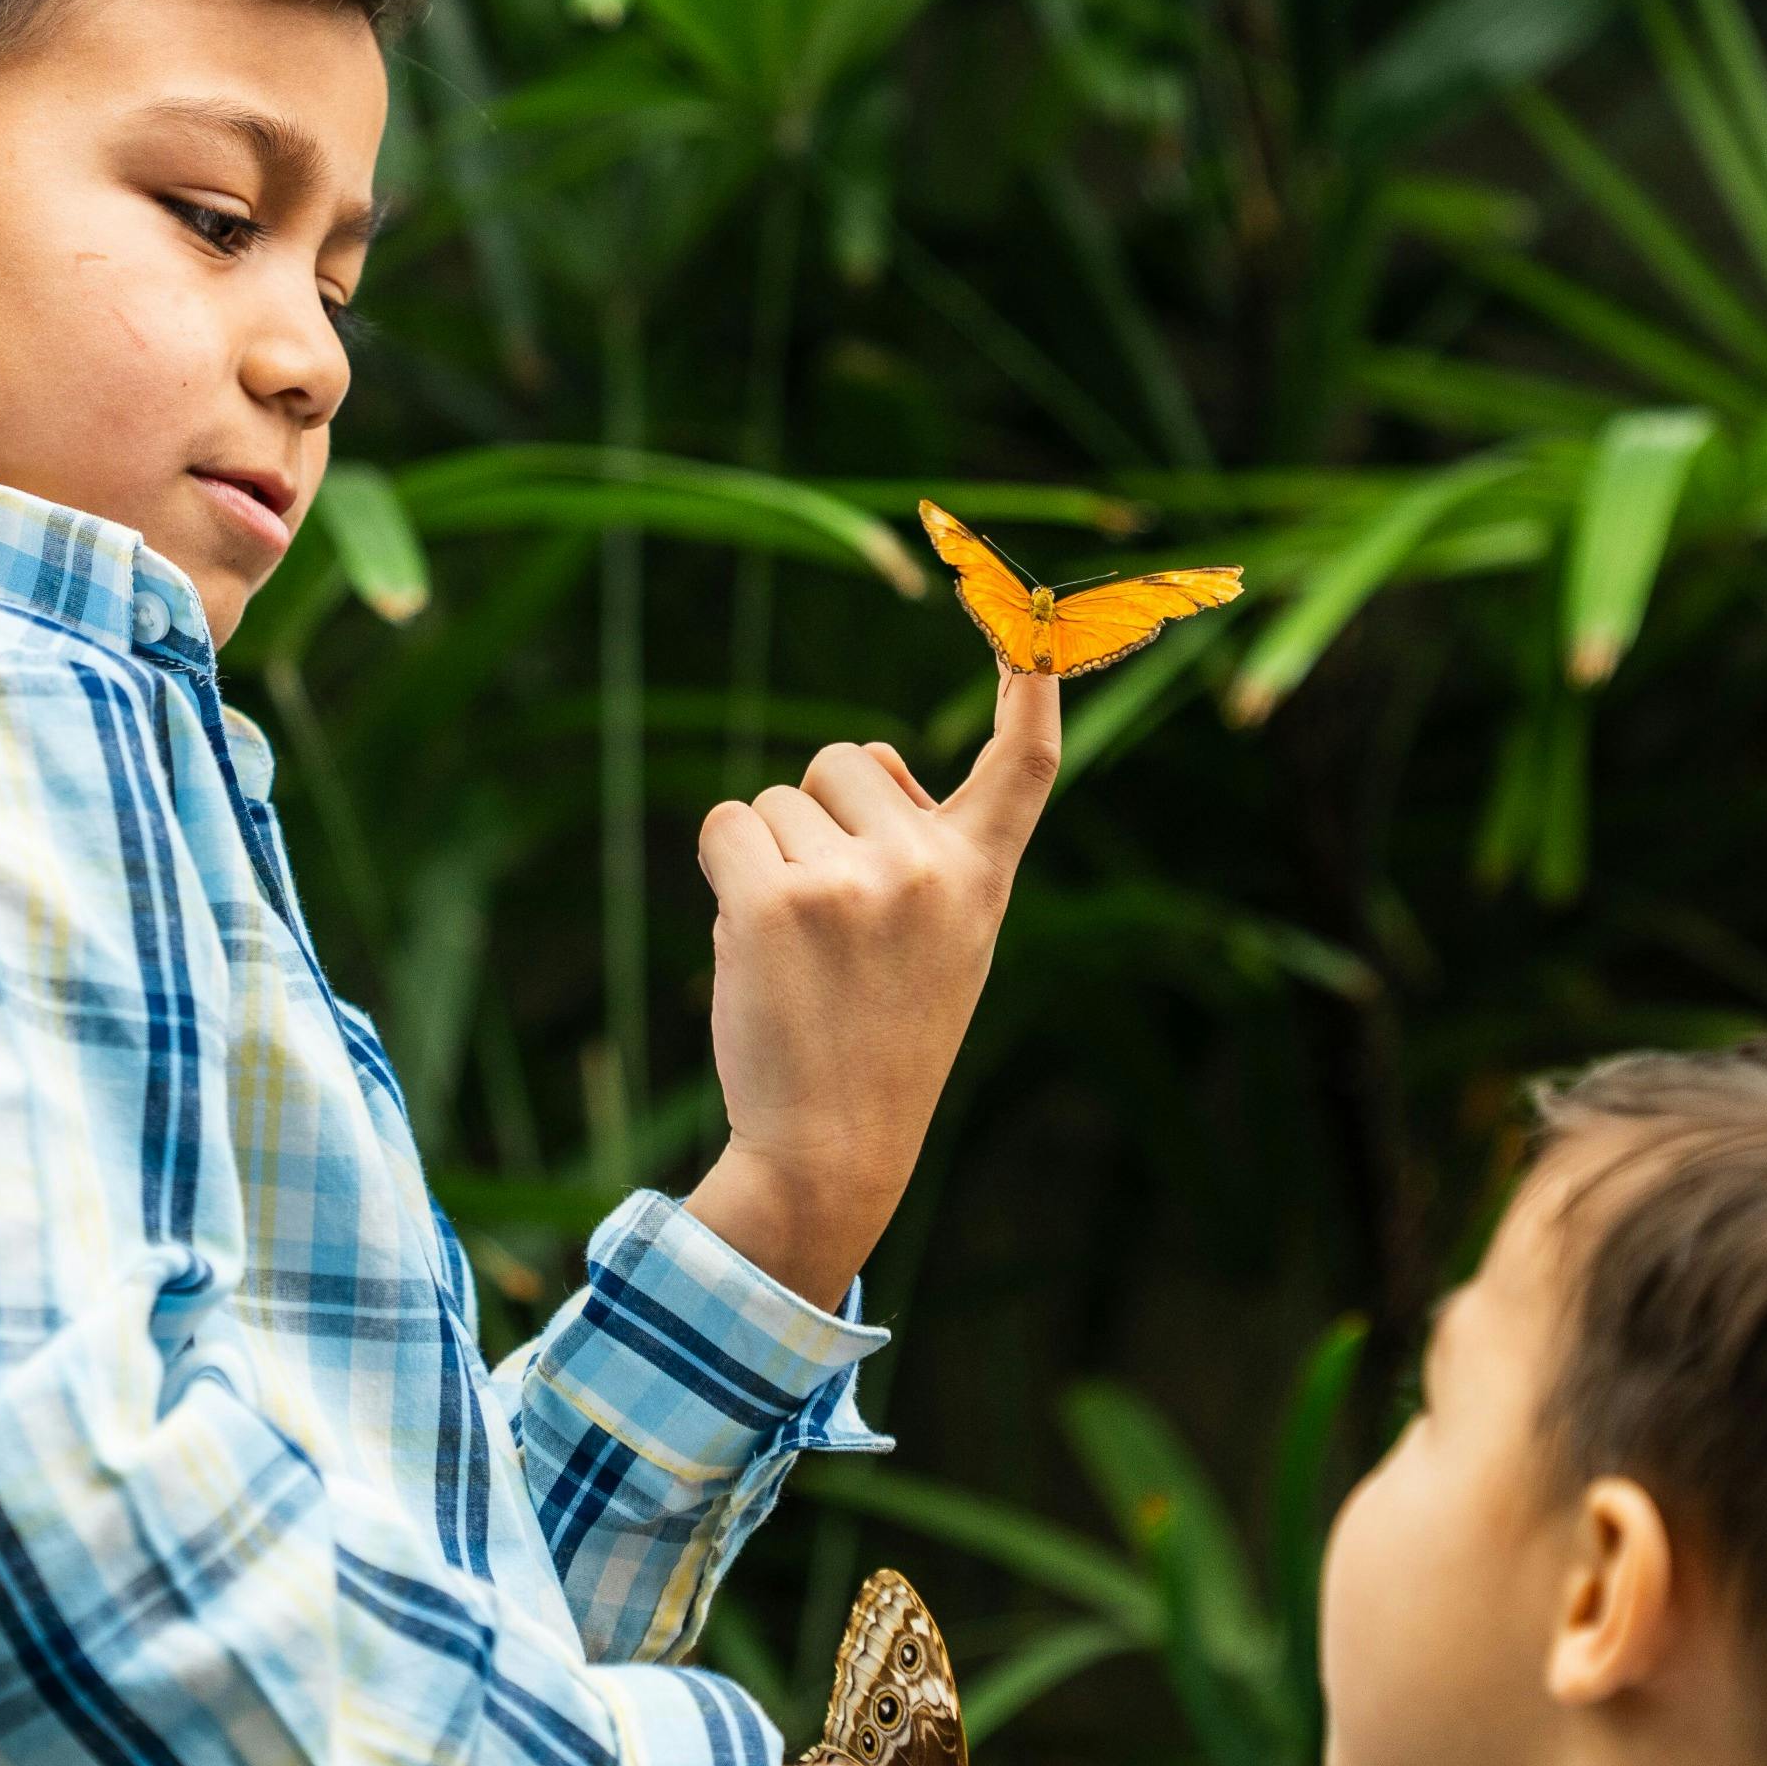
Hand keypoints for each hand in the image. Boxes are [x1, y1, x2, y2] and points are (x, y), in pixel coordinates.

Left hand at [685, 671, 1061, 1307]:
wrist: (832, 1147)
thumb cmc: (883, 1036)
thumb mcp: (948, 942)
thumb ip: (928, 848)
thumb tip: (872, 761)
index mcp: (981, 876)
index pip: (1024, 764)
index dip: (1033, 684)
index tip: (1040, 617)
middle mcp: (927, 867)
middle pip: (844, 758)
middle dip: (821, 816)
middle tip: (836, 919)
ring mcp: (851, 883)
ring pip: (776, 800)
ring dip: (770, 858)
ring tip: (800, 952)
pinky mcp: (773, 903)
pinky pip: (727, 827)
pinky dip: (726, 873)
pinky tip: (754, 946)